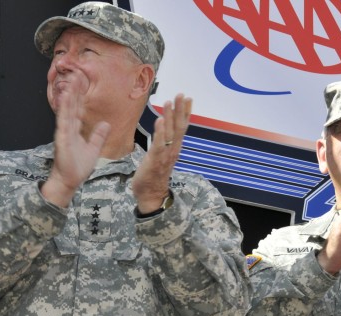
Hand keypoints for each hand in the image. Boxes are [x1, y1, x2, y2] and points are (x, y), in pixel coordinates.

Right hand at [42, 77, 109, 206]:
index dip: (81, 95)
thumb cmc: (77, 166)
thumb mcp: (93, 148)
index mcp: (75, 129)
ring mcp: (64, 131)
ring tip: (71, 80)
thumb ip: (98, 136)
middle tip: (76, 73)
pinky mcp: (62, 137)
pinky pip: (63, 120)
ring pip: (67, 109)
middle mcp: (69, 127)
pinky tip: (66, 97)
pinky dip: (64, 108)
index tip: (83, 82)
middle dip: (75, 89)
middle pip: (72, 105)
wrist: (69, 180)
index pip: (78, 108)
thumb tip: (105, 124)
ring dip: (69, 94)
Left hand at [132, 94, 192, 213]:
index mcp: (175, 148)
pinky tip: (160, 120)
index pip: (182, 127)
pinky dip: (160, 131)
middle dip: (180, 110)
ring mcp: (166, 155)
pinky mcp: (156, 159)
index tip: (188, 99)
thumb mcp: (161, 156)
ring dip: (170, 116)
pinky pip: (159, 143)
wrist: (152, 195)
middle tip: (181, 94)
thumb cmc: (154, 175)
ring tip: (170, 102)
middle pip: (179, 126)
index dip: (186, 112)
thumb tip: (162, 130)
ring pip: (170, 132)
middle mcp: (174, 150)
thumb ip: (163, 143)